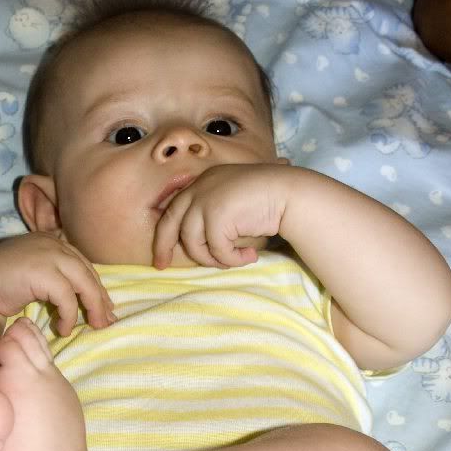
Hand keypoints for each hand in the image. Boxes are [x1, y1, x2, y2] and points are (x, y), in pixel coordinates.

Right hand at [0, 232, 114, 334]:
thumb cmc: (3, 284)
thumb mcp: (34, 274)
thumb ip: (55, 276)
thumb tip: (79, 295)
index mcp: (52, 241)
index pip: (83, 264)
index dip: (96, 287)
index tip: (105, 307)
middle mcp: (53, 243)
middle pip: (87, 272)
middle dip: (100, 299)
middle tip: (106, 321)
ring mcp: (48, 254)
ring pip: (83, 283)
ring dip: (92, 307)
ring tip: (93, 326)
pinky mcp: (43, 271)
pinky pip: (67, 296)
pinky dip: (69, 315)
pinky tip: (63, 328)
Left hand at [152, 163, 290, 269]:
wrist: (290, 194)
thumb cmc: (267, 202)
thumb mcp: (231, 204)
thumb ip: (211, 217)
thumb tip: (195, 247)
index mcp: (201, 183)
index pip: (173, 210)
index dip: (164, 234)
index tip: (161, 255)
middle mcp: (199, 188)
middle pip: (170, 224)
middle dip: (163, 248)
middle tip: (161, 266)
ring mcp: (205, 200)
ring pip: (194, 244)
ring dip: (214, 259)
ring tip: (235, 260)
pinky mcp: (216, 215)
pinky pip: (216, 251)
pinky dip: (232, 259)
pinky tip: (250, 256)